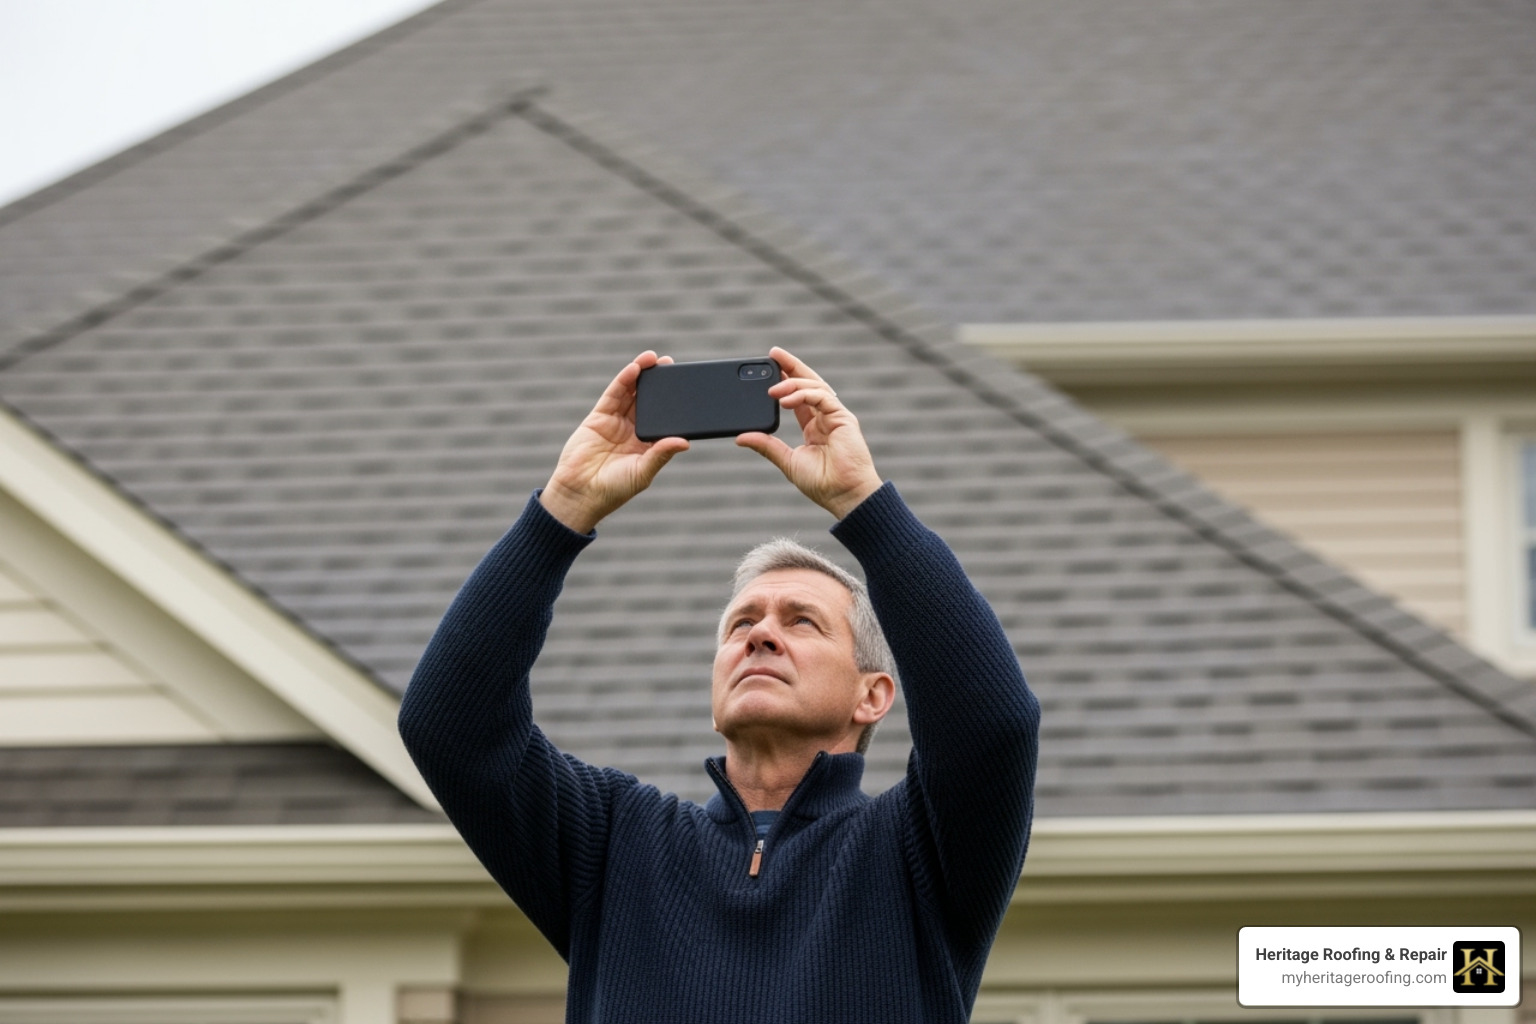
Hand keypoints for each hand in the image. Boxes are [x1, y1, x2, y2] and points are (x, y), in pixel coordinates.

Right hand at [540, 351, 689, 532]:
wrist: (580, 493)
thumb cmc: (614, 490)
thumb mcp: (643, 472)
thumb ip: (661, 455)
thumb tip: (685, 442)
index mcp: (648, 444)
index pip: (664, 418)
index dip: (673, 402)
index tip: (685, 386)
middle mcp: (634, 430)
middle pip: (649, 400)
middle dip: (659, 382)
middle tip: (671, 364)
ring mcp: (616, 422)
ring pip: (631, 393)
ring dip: (642, 374)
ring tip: (653, 358)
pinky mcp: (599, 417)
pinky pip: (613, 395)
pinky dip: (624, 380)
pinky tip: (634, 368)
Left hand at [736, 346, 882, 518]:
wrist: (843, 495)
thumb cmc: (822, 483)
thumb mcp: (787, 461)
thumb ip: (767, 446)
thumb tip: (741, 437)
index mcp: (813, 426)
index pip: (798, 395)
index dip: (785, 379)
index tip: (769, 366)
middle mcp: (825, 417)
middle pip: (809, 383)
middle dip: (792, 366)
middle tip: (773, 354)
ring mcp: (836, 416)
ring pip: (815, 386)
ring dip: (792, 383)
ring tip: (771, 388)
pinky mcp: (843, 418)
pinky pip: (822, 397)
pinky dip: (804, 395)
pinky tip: (786, 399)